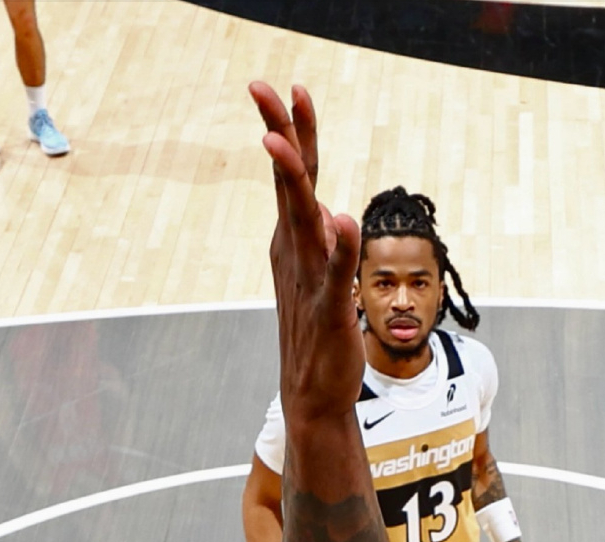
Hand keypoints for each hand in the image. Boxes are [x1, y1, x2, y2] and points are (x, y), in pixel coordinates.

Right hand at [250, 81, 364, 421]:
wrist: (314, 392)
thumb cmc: (318, 331)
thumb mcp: (319, 274)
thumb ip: (322, 239)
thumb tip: (326, 209)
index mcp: (293, 239)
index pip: (293, 175)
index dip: (292, 131)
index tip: (288, 88)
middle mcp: (294, 251)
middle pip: (288, 181)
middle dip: (278, 132)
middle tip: (263, 86)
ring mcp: (308, 278)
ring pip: (301, 218)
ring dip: (292, 180)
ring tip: (282, 140)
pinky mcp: (329, 308)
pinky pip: (335, 273)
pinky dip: (338, 247)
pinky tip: (341, 219)